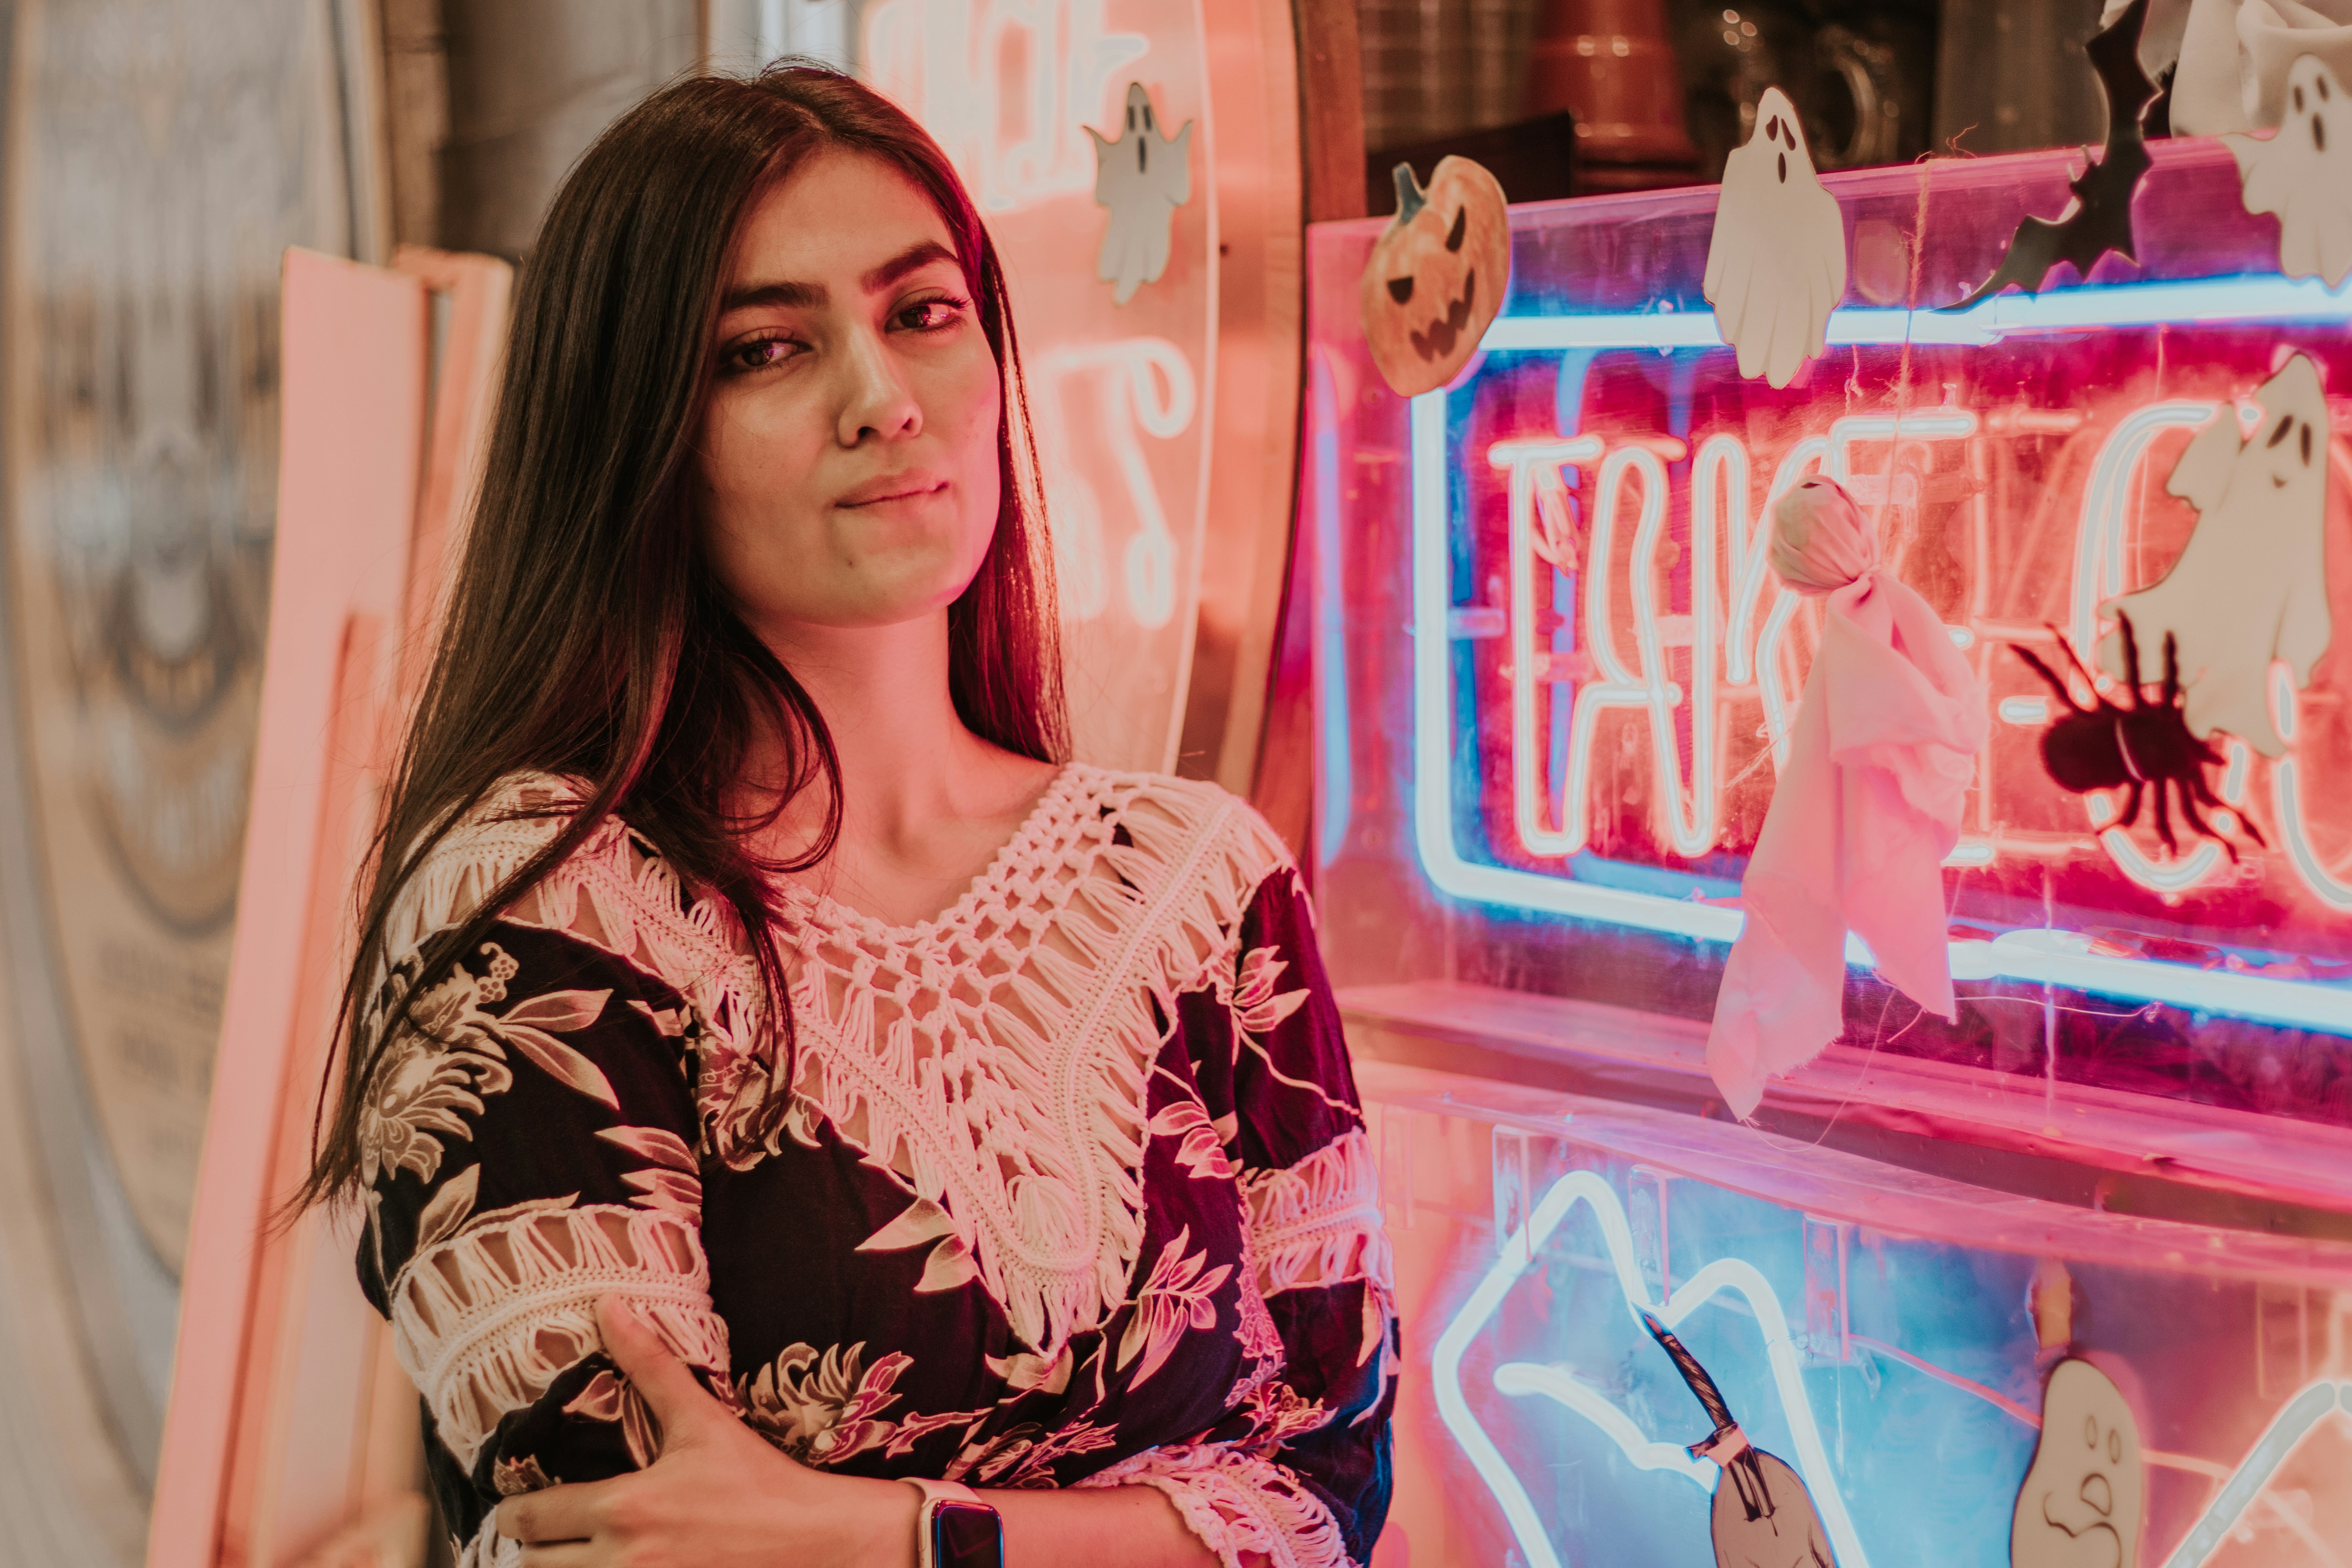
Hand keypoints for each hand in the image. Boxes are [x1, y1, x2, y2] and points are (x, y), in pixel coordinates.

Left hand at [496, 1296, 917, 1567]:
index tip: (526, 1503)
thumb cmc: (759, 1481)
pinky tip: (610, 1565)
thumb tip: (607, 1305)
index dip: (517, 1510)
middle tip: (549, 1533)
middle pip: (533, 1565)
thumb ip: (649, 1364)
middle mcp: (623, 1559)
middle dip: (534, 1548)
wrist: (816, 1542)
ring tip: (572, 1554)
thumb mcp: (702, 1421)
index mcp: (625, 1508)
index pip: (530, 1518)